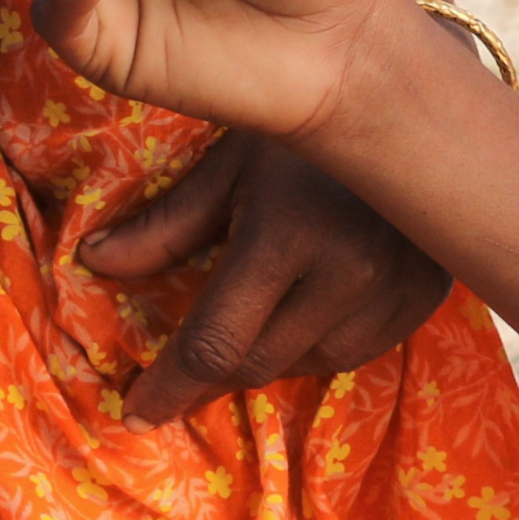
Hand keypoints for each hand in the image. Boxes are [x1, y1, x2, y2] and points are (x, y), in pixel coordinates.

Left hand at [84, 130, 452, 424]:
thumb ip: (164, 225)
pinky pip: (353, 352)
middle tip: (174, 380)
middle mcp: (347, 272)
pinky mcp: (424, 298)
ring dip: (266, 356)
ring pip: (306, 365)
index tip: (135, 415)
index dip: (169, 388)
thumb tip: (94, 263)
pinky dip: (317, 345)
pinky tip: (303, 311)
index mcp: (290, 233)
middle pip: (257, 363)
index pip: (215, 343)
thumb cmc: (303, 131)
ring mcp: (393, 290)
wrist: (408, 104)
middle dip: (208, 378)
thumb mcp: (229, 164)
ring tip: (249, 323)